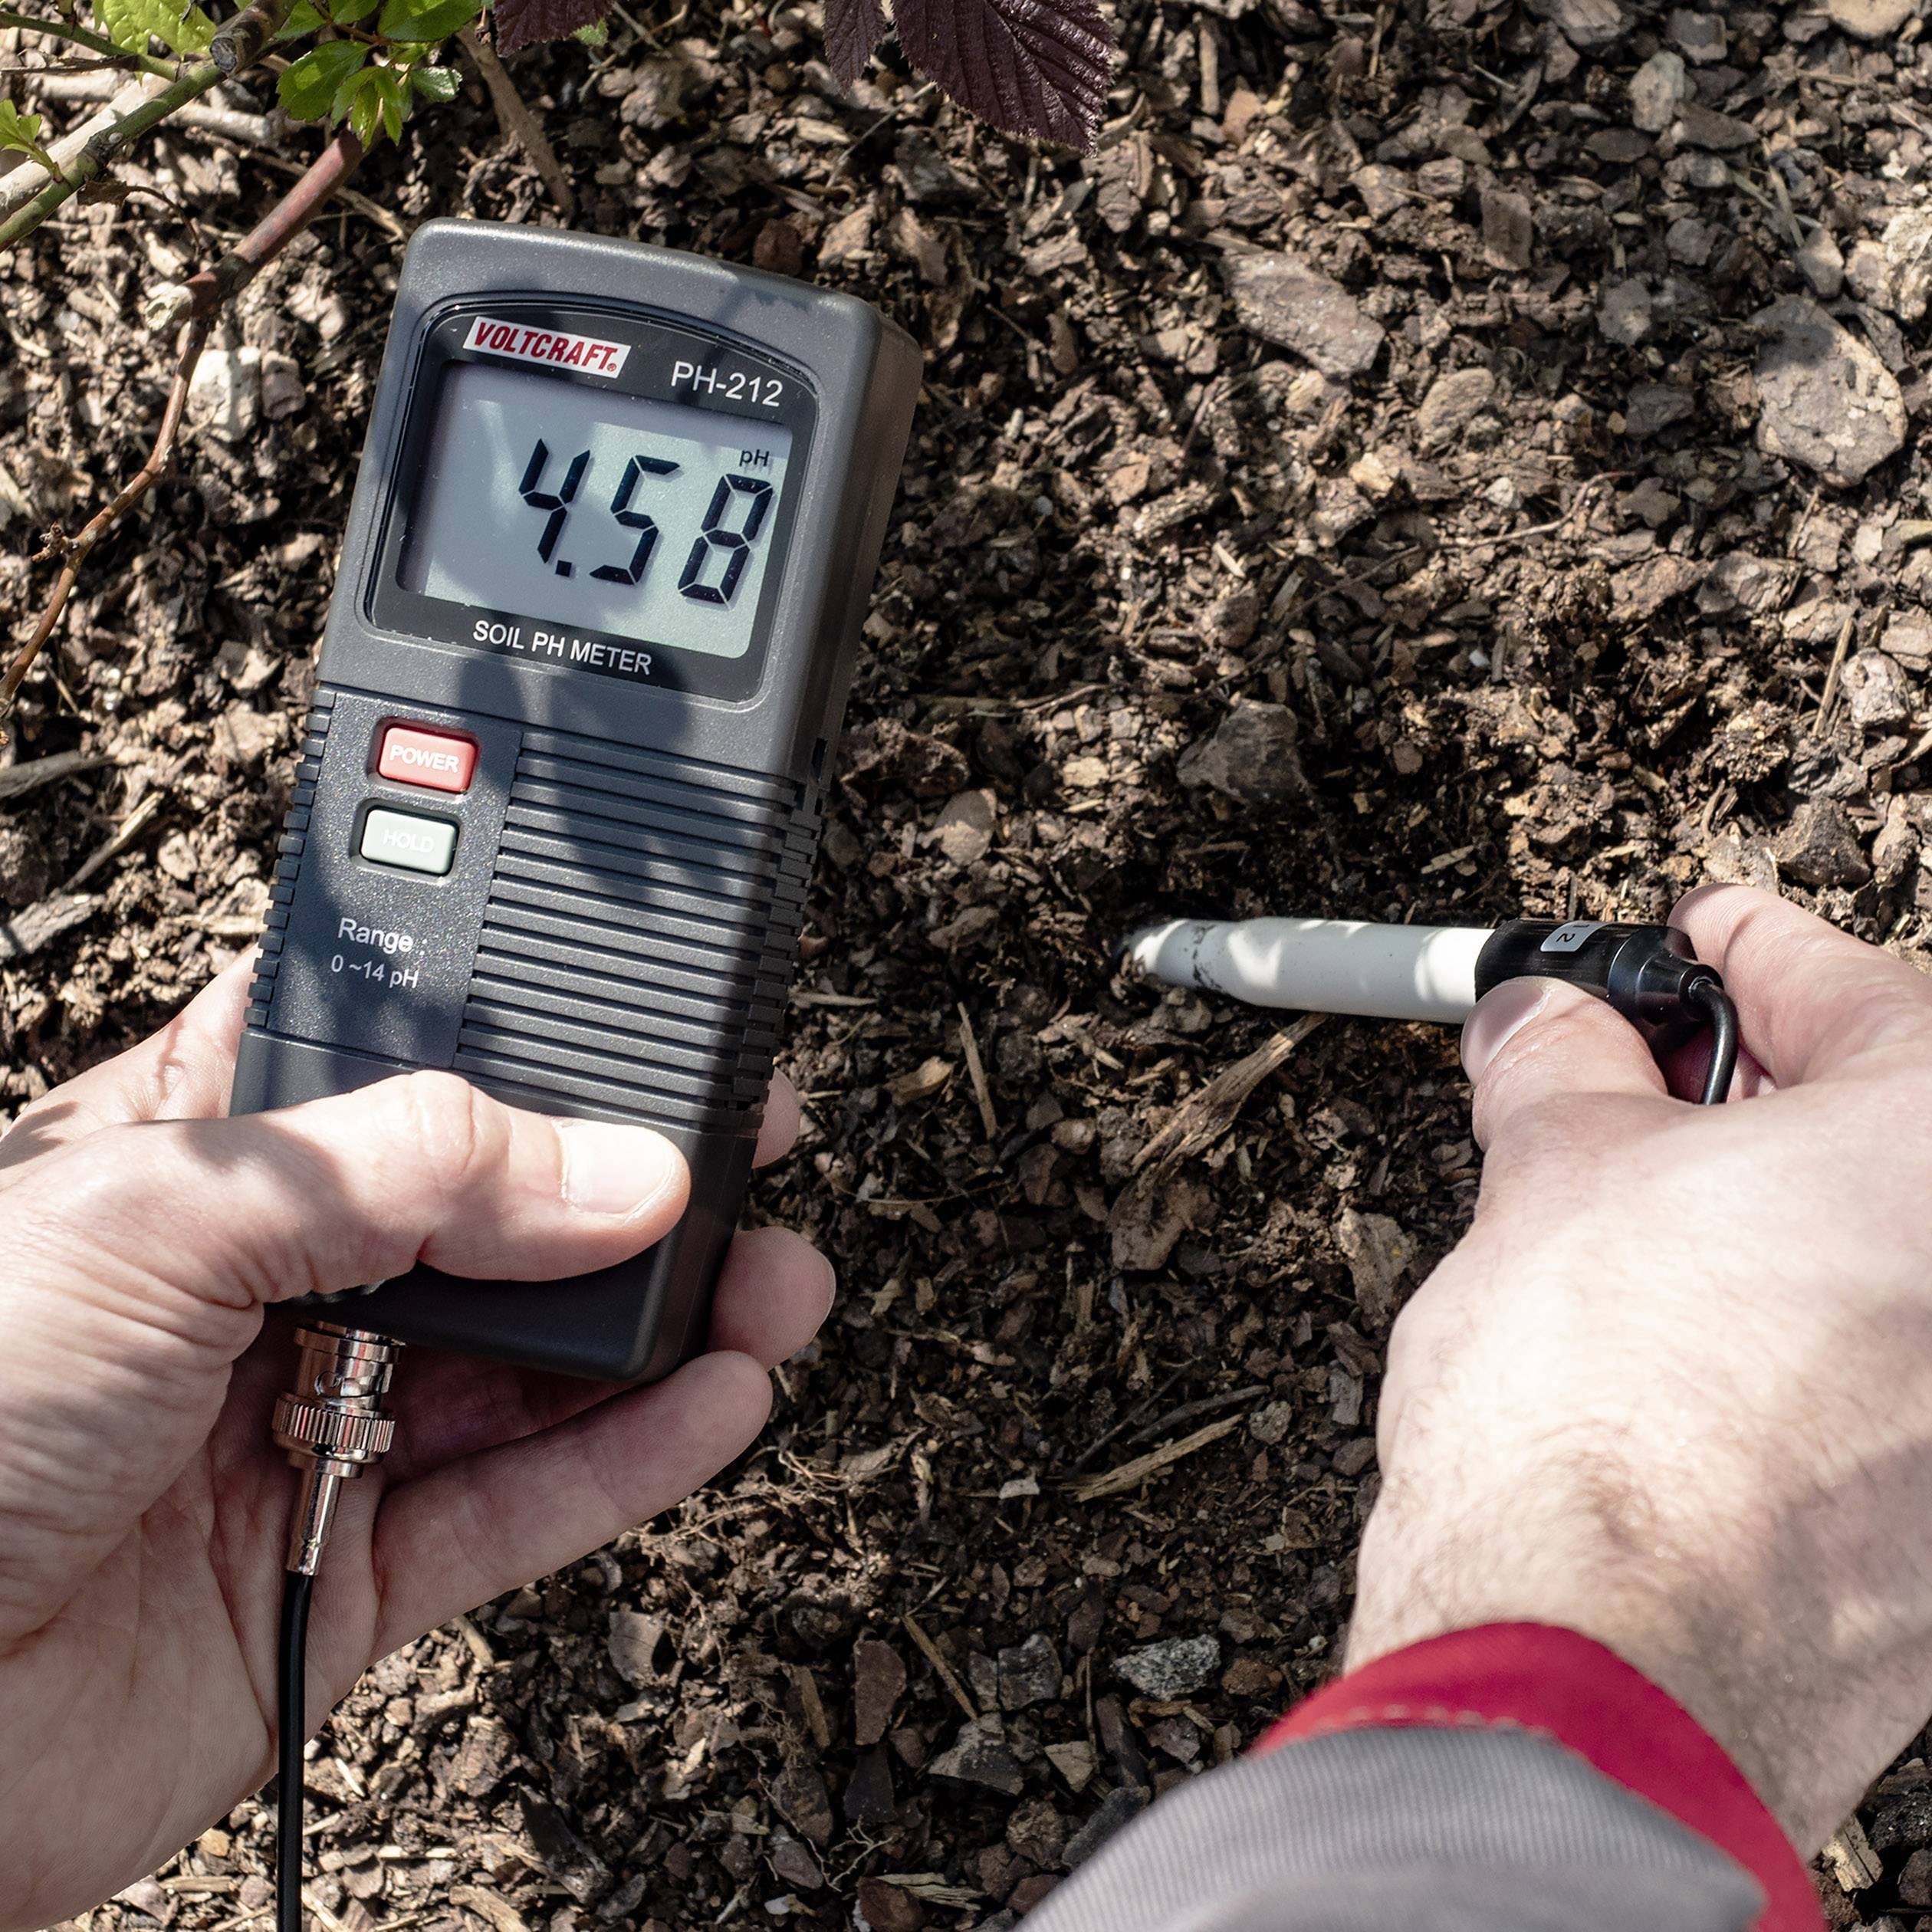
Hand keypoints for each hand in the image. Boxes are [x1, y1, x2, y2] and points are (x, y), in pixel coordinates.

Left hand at [0, 959, 832, 1928]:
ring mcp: (317, 1434)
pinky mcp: (349, 1577)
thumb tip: (615, 1171)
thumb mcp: (166, 1210)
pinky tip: (718, 1398)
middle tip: (752, 1152)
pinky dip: (635, 1457)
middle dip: (633, 1187)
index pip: (400, 1068)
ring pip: (534, 1365)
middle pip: (496, 1218)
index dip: (532, 1041)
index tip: (656, 1023)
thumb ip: (411, 1169)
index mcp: (204, 1163)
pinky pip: (524, 1507)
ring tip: (779, 1286)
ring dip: (668, 1321)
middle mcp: (271, 1292)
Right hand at [1350, 884, 1931, 1854]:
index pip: (1850, 983)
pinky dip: (1804, 1320)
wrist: (1592, 1660)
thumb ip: (1562, 1064)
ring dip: (1775, 1209)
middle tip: (1638, 1071)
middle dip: (1758, 1084)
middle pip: (1892, 1124)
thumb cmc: (1595, 1427)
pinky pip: (1890, 1366)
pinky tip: (1688, 1331)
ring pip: (1887, 1250)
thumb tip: (1547, 1024)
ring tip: (1637, 1211)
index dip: (1745, 948)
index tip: (1698, 938)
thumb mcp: (1548, 1170)